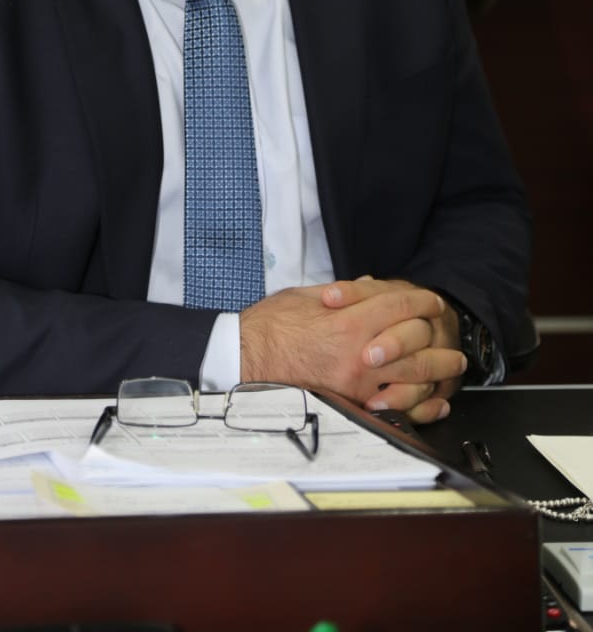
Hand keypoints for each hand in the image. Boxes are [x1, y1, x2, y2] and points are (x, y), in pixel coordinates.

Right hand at [239, 281, 462, 421]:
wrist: (245, 359)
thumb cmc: (270, 326)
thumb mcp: (305, 296)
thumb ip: (343, 293)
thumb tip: (369, 287)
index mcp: (349, 322)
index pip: (400, 306)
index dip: (422, 300)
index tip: (431, 301)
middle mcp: (359, 355)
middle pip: (416, 340)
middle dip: (439, 335)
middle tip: (450, 335)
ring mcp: (358, 386)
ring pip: (415, 378)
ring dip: (440, 371)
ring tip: (452, 366)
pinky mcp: (352, 407)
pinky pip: (398, 410)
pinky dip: (423, 407)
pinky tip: (435, 402)